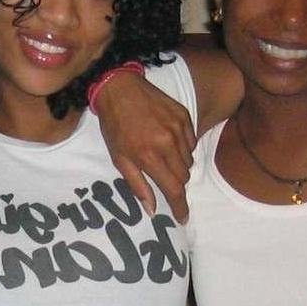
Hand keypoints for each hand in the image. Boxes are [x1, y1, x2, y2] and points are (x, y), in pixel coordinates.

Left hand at [93, 70, 195, 223]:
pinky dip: (183, 147)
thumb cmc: (114, 126)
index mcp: (149, 156)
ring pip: (189, 160)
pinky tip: (168, 140)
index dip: (180, 207)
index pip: (173, 189)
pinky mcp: (184, 116)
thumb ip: (137, 185)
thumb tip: (152, 209)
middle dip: (175, 183)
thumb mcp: (119, 158)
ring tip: (162, 154)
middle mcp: (168, 143)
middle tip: (162, 176)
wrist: (119, 88)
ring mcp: (178, 128)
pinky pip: (192, 142)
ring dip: (179, 165)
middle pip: (184, 177)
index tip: (183, 217)